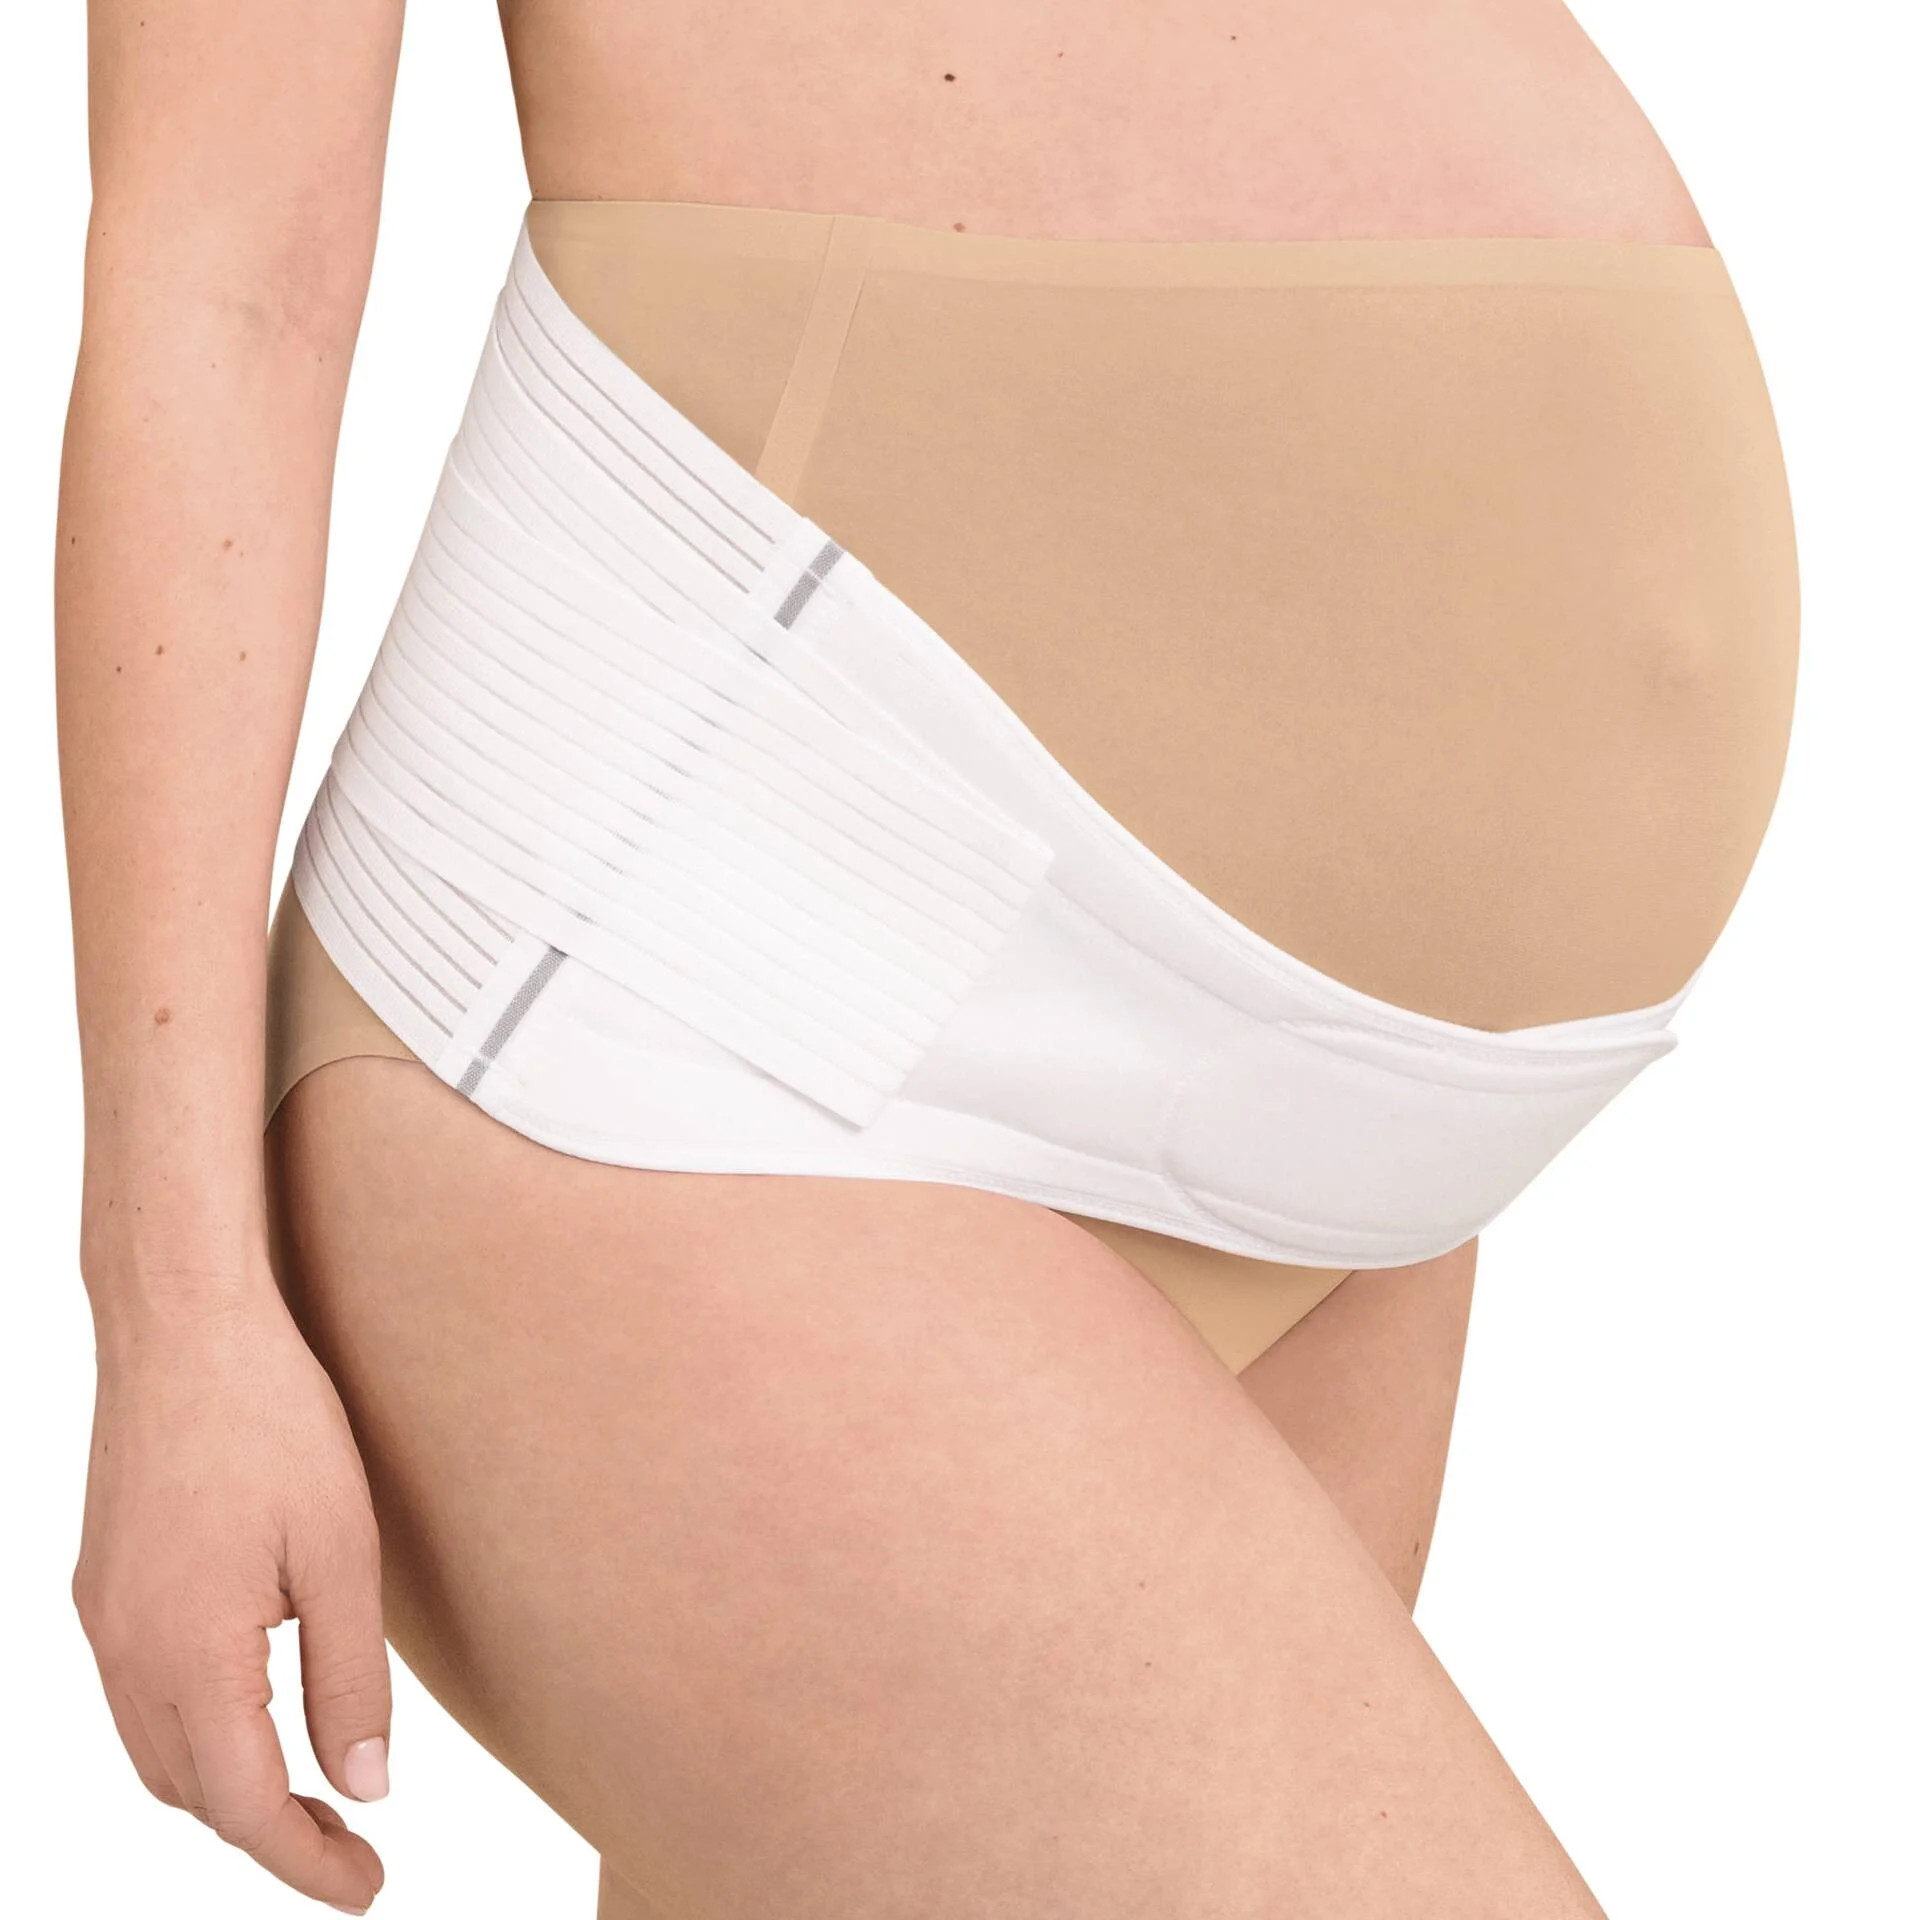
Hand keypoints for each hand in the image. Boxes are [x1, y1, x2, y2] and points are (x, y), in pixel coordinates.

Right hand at [72, 1273, 390, 1912]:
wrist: (184, 1328)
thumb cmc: (274, 1423)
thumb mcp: (340, 1553)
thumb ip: (349, 1679)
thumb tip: (367, 1786)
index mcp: (187, 1655)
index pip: (246, 1806)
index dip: (309, 1863)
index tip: (368, 1892)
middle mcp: (124, 1653)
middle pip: (192, 1795)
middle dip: (272, 1835)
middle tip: (355, 1846)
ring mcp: (101, 1620)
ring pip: (157, 1754)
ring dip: (228, 1789)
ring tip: (314, 1790)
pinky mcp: (101, 1587)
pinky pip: (138, 1699)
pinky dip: (194, 1734)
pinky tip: (252, 1713)